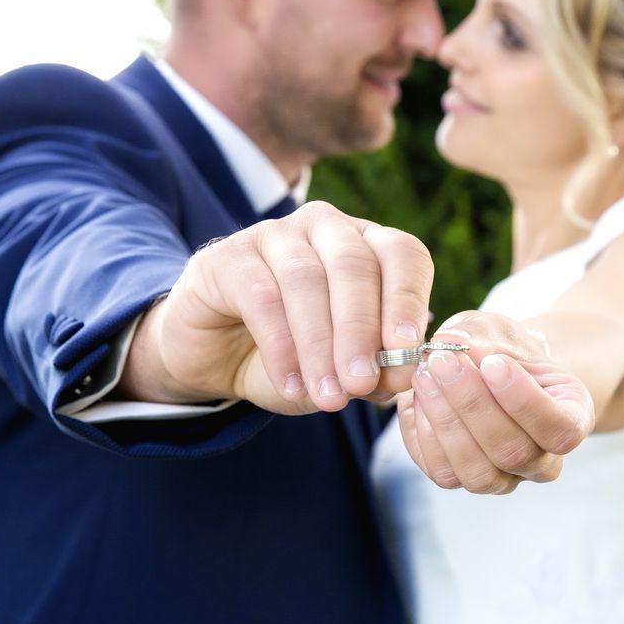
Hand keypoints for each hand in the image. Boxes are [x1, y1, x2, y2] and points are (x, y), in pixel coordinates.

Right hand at [119, 201, 432, 413]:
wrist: (217, 360)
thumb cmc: (295, 357)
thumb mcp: (343, 370)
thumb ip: (376, 369)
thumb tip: (401, 372)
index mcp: (366, 244)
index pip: (402, 255)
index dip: (407, 302)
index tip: (405, 355)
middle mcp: (325, 227)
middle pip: (354, 265)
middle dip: (360, 331)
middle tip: (361, 384)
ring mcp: (274, 234)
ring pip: (306, 280)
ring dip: (320, 345)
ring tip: (327, 396)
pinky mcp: (227, 257)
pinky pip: (260, 296)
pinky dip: (280, 346)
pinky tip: (290, 384)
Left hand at [397, 311, 593, 493]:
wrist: (491, 368)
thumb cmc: (504, 348)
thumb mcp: (500, 331)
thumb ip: (481, 336)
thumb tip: (448, 343)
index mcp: (571, 419)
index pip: (558, 429)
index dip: (524, 401)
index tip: (493, 363)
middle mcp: (542, 461)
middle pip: (513, 452)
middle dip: (472, 404)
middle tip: (443, 361)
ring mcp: (505, 478)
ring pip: (478, 472)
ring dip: (445, 422)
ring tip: (424, 375)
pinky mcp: (464, 478)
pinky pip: (443, 471)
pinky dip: (423, 435)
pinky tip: (417, 396)